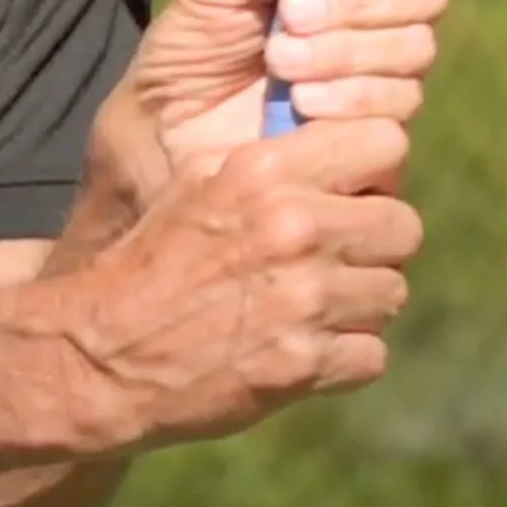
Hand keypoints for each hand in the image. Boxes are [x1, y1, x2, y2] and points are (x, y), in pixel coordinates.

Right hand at [50, 118, 422, 453]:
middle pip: (403, 225)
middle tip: (336, 259)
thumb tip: (347, 157)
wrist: (102, 354)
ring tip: (310, 307)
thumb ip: (273, 166)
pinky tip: (302, 349)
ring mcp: (305, 299)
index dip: (373, 171)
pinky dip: (345, 358)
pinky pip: (373, 354)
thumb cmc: (150, 262)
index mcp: (264, 171)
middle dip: (376, 244)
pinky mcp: (307, 363)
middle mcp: (294, 227)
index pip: (384, 143)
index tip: (350, 191)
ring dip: (360, 304)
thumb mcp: (198, 183)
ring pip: (392, 291)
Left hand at [124, 0, 451, 177]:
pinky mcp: (378, 133)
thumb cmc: (192, 48)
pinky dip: (346, 100)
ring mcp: (387, 76)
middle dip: (358, 2)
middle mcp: (381, 17)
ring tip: (278, 60)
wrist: (168, 133)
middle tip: (291, 14)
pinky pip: (397, 109)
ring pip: (414, 50)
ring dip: (342, 52)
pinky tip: (300, 103)